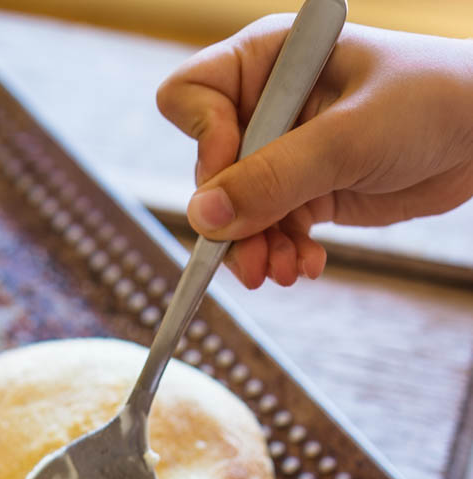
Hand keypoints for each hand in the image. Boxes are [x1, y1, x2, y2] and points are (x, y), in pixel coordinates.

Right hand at [157, 22, 472, 287]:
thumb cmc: (429, 103)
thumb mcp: (347, 140)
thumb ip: (272, 179)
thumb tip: (202, 218)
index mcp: (267, 61)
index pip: (192, 98)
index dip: (205, 144)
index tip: (231, 184)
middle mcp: (267, 105)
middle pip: (210, 170)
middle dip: (233, 219)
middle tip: (255, 261)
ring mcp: (284, 152)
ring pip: (236, 211)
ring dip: (256, 248)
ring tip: (284, 272)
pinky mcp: (304, 191)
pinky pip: (270, 230)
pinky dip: (283, 252)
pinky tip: (307, 265)